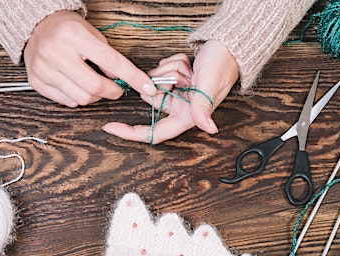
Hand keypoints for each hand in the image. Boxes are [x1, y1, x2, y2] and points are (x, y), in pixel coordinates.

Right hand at [23, 10, 155, 106]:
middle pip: (94, 86)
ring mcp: (43, 68)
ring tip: (95, 85)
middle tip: (117, 88)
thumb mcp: (92, 34)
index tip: (147, 87)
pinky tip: (78, 86)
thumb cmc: (68, 29)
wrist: (37, 26)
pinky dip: (78, 98)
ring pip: (81, 98)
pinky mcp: (36, 81)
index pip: (111, 61)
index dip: (132, 77)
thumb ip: (108, 56)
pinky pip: (66, 101)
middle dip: (112, 91)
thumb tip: (121, 80)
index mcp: (74, 35)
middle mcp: (56, 52)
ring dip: (95, 97)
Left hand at [102, 40, 239, 143]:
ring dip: (170, 69)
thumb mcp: (211, 87)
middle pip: (151, 98)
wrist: (228, 47)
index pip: (155, 132)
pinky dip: (172, 62)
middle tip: (184, 77)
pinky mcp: (174, 78)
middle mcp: (179, 106)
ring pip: (154, 80)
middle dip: (163, 82)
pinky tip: (189, 64)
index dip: (131, 133)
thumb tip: (208, 128)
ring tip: (190, 69)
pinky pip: (160, 67)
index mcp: (187, 116)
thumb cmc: (224, 67)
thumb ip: (203, 108)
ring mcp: (176, 91)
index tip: (110, 127)